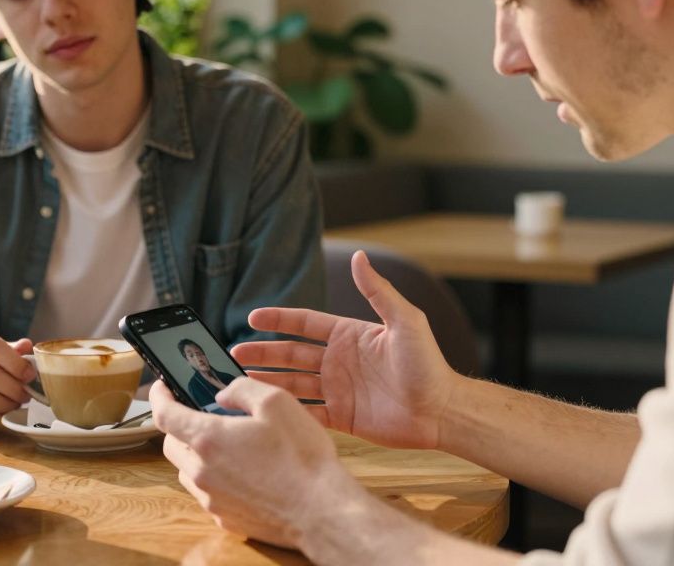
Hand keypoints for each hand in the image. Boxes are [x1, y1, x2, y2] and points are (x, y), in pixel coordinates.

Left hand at [150, 377, 362, 549]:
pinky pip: (208, 494)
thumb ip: (242, 388)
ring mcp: (212, 499)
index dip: (159, 396)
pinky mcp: (226, 519)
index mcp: (209, 439)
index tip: (162, 387)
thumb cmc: (302, 457)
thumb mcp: (277, 402)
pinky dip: (215, 479)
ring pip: (188, 471)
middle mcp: (203, 471)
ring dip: (197, 454)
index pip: (164, 414)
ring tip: (228, 445)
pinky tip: (244, 473)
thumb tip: (222, 394)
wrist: (321, 511)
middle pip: (171, 445)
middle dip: (179, 426)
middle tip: (201, 415)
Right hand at [232, 250, 457, 449]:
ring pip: (293, 383)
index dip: (278, 320)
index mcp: (349, 335)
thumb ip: (377, 291)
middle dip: (262, 352)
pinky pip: (307, 412)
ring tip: (238, 381)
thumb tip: (359, 256)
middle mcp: (339, 361)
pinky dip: (286, 411)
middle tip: (232, 354)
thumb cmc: (427, 364)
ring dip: (267, 381)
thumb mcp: (404, 320)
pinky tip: (264, 410)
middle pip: (291, 354)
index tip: (252, 318)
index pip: (305, 323)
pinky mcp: (341, 417)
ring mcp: (338, 389)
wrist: (441, 410)